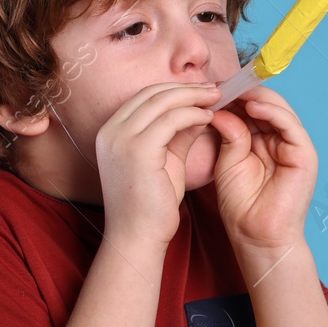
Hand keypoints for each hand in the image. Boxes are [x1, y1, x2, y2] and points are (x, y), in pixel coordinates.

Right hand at [93, 81, 221, 245]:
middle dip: (187, 88)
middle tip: (215, 90)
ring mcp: (121, 138)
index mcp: (111, 131)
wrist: (137, 237)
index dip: (175, 90)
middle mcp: (110, 131)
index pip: (145, 97)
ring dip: (193, 97)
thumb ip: (177, 134)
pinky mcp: (137, 150)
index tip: (201, 92)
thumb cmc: (151, 205)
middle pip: (152, 93)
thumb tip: (199, 111)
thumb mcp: (165, 160)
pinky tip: (209, 118)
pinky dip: (193, 114)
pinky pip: (171, 120)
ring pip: (162, 101)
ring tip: (217, 100)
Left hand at [205, 85, 317, 259]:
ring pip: (277, 109)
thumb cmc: (242, 205)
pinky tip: (252, 106)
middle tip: (218, 83)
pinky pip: (289, 124)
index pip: (250, 109)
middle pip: (264, 104)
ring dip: (255, 97)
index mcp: (262, 140)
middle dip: (241, 92)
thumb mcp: (227, 162)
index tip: (208, 87)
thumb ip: (228, 134)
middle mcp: (280, 139)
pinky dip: (272, 111)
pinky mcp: (304, 154)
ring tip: (233, 91)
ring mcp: (294, 145)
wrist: (257, 237)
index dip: (231, 97)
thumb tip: (219, 108)